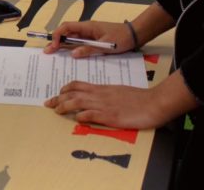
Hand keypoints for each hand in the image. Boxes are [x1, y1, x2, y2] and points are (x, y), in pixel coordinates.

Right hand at [43, 21, 132, 57]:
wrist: (136, 35)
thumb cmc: (122, 38)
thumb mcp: (105, 46)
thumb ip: (89, 49)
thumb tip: (73, 54)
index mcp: (87, 27)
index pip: (66, 27)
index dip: (57, 35)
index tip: (54, 46)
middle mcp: (86, 29)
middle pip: (67, 33)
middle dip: (56, 41)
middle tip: (47, 51)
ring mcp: (90, 34)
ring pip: (73, 38)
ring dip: (63, 45)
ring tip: (53, 53)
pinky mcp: (94, 40)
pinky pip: (81, 43)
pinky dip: (73, 48)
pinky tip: (69, 55)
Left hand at [44, 81, 165, 128]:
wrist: (154, 102)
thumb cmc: (139, 98)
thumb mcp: (119, 92)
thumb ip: (106, 94)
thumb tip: (96, 99)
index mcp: (102, 88)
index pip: (78, 85)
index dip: (65, 89)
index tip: (57, 94)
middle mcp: (100, 95)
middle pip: (73, 93)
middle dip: (58, 98)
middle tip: (48, 104)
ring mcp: (105, 105)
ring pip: (78, 102)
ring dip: (65, 106)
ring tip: (56, 111)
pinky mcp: (111, 116)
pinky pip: (92, 114)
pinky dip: (82, 116)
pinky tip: (77, 118)